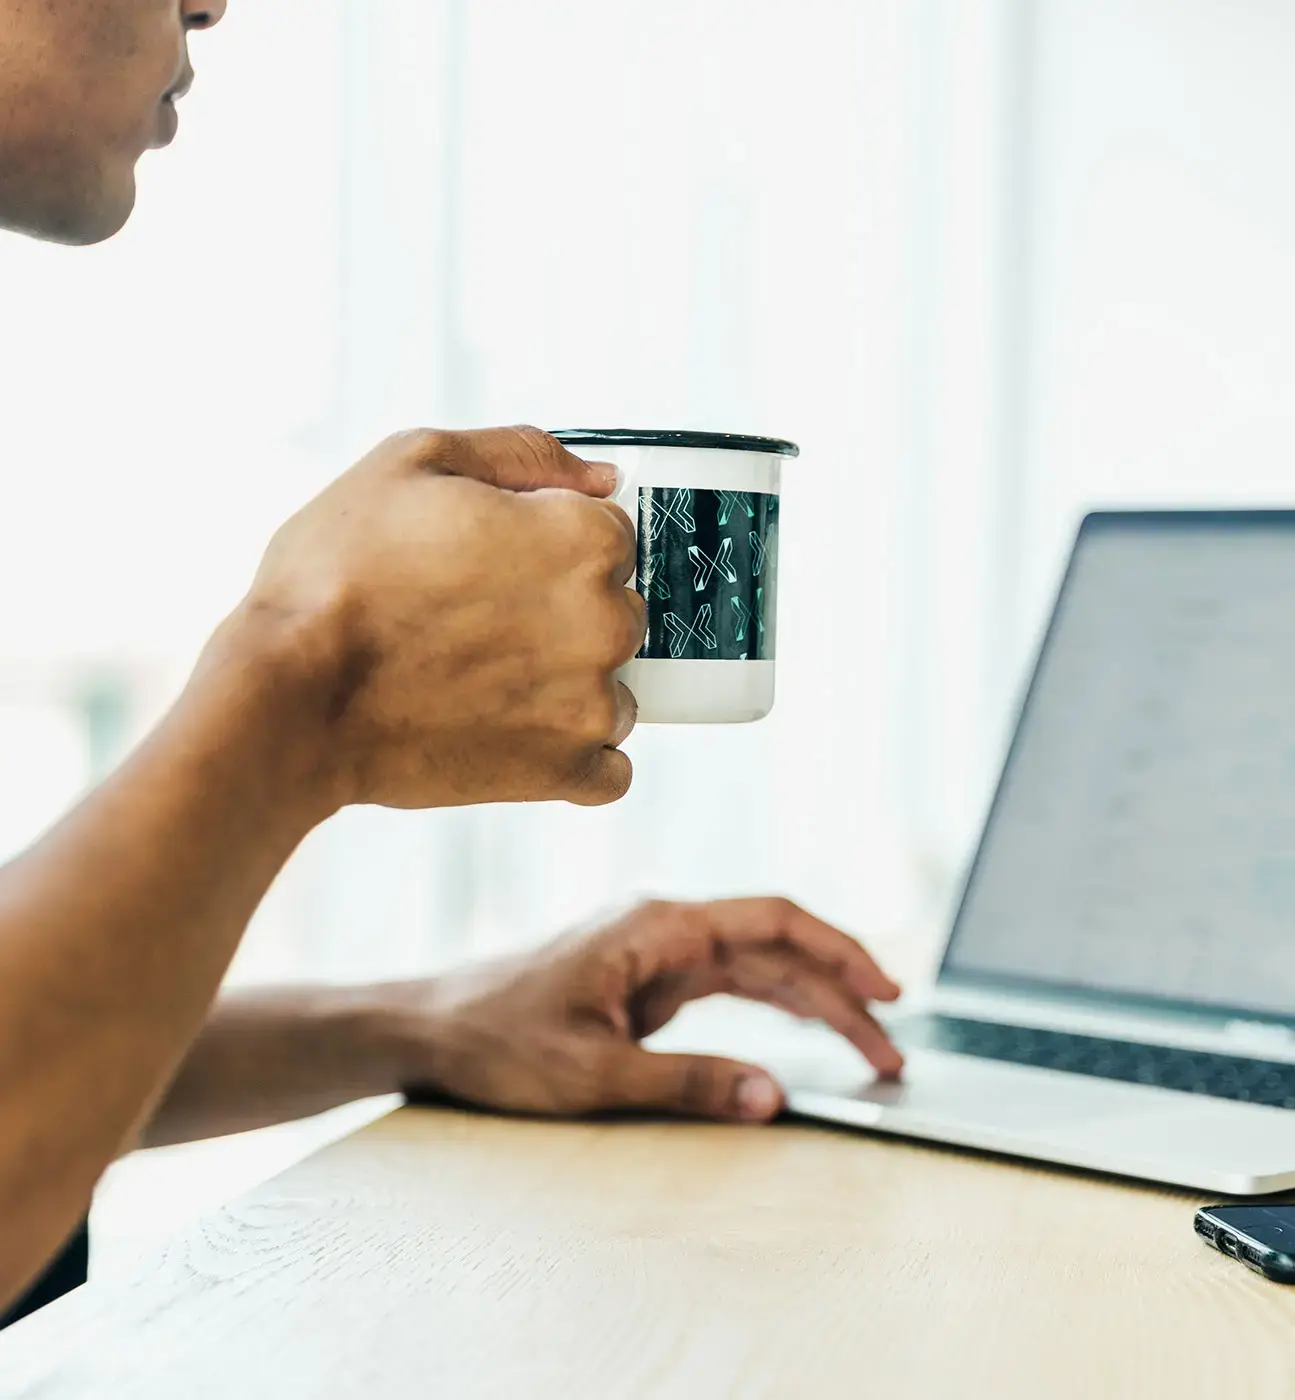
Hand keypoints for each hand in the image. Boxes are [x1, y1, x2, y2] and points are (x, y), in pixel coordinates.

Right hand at [235, 427, 644, 810]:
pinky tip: (511, 735)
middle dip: (562, 614)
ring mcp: (591, 702)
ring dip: (567, 688)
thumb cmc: (337, 578)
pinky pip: (609, 769)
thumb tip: (602, 475)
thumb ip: (523, 455)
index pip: (611, 534)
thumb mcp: (413, 462)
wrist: (291, 696)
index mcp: (582, 539)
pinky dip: (571, 757)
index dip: (548, 542)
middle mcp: (604, 620)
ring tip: (480, 682)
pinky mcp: (564, 770)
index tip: (495, 563)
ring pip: (614, 689)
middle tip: (476, 623)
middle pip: (616, 611)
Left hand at [379, 899, 903, 1123]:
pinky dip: (773, 1007)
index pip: (772, 922)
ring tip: (868, 1047)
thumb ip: (687, 1082)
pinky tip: (806, 1028)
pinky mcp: (648, 980)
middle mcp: (664, 927)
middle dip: (839, 993)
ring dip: (813, 1003)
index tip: (886, 991)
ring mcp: (656, 952)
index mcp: (656, 925)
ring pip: (758, 967)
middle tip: (890, 1050)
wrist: (430, 1027)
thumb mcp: (593, 1072)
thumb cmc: (496, 1037)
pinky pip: (728, 986)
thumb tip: (772, 1095)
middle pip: (776, 947)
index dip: (838, 953)